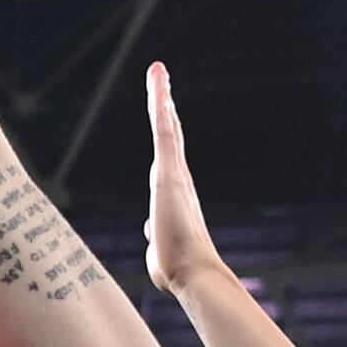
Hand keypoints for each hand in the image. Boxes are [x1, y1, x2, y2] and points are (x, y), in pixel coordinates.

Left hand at [142, 62, 230, 291]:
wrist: (193, 273)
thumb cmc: (176, 268)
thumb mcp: (160, 249)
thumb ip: (156, 236)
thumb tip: (153, 231)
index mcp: (173, 194)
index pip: (168, 156)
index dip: (166, 132)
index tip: (164, 112)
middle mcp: (178, 178)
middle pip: (170, 134)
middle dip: (164, 106)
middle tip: (161, 81)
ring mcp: (175, 173)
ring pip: (167, 126)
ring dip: (162, 97)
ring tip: (157, 73)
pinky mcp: (169, 171)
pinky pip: (165, 130)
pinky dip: (162, 105)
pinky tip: (158, 84)